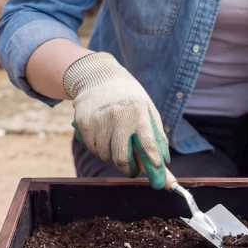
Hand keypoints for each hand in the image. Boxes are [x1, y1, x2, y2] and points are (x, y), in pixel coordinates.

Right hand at [64, 52, 169, 187]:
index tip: (156, 169)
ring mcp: (99, 120)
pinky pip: (93, 148)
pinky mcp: (84, 123)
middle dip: (128, 170)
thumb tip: (164, 164)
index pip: (148, 143)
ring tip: (115, 143)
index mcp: (138, 113)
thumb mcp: (147, 110)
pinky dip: (99, 148)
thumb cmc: (130, 99)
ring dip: (112, 156)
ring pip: (105, 156)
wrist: (98, 76)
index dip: (153, 160)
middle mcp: (118, 117)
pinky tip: (103, 136)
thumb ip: (156, 136)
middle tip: (131, 170)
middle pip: (122, 158)